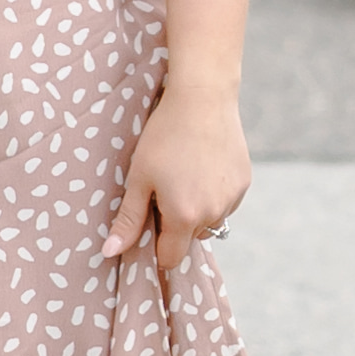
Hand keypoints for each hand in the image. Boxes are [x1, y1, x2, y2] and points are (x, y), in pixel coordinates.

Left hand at [113, 64, 252, 289]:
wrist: (202, 98)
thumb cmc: (164, 136)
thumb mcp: (139, 177)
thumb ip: (129, 219)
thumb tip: (110, 252)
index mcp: (184, 217)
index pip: (171, 256)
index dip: (157, 247)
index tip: (150, 224)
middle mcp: (213, 214)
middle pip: (191, 238)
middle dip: (177, 224)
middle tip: (165, 190)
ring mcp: (232, 198)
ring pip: (211, 221)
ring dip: (198, 210)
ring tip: (185, 176)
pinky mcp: (244, 182)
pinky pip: (226, 202)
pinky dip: (215, 194)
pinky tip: (203, 167)